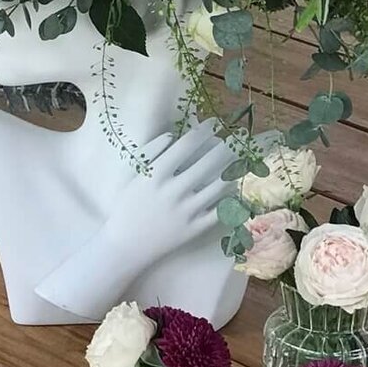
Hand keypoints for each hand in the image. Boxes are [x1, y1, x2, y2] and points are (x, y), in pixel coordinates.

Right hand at [33, 119, 237, 315]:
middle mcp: (174, 190)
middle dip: (224, 147)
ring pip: (218, 186)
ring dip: (231, 170)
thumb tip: (172, 135)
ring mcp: (187, 211)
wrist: (127, 244)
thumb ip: (150, 152)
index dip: (203, 131)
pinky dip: (230, 198)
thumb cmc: (127, 206)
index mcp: (156, 174)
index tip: (214, 122)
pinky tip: (236, 187)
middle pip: (207, 162)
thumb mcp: (132, 175)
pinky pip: (219, 210)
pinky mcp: (195, 228)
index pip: (186, 145)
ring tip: (240, 159)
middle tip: (235, 137)